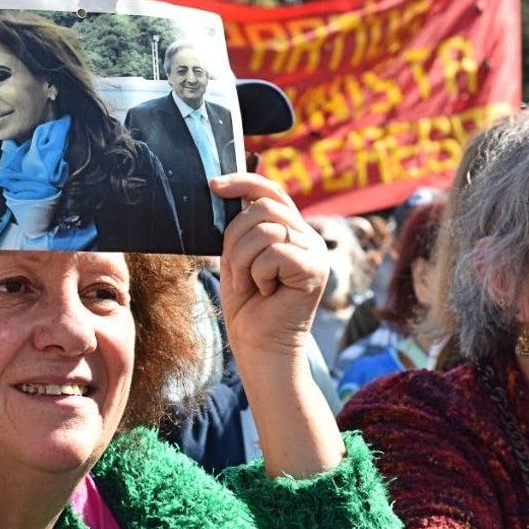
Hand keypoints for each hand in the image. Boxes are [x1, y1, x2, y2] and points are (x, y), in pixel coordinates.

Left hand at [213, 173, 326, 357]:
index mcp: (291, 230)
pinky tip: (266, 292)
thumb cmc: (248, 306)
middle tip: (237, 270)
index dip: (242, 181)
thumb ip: (241, 227)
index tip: (213, 185)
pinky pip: (274, 254)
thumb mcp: (237, 257)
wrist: (260, 346)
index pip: (270, 191)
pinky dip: (258, 275)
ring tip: (250, 284)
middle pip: (263, 208)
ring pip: (264, 230)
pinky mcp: (315, 269)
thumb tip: (225, 189)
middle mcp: (307, 236)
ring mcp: (314, 252)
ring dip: (244, 261)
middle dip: (236, 238)